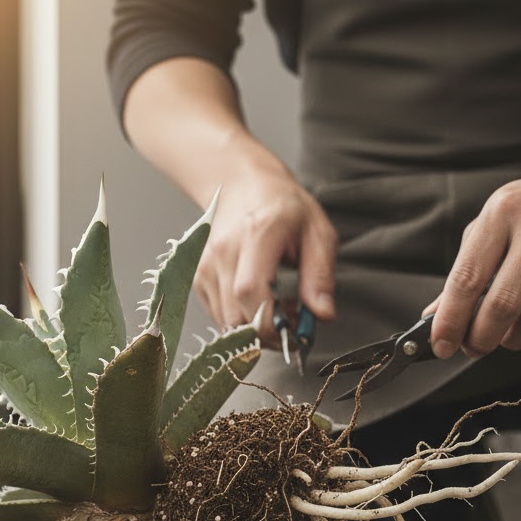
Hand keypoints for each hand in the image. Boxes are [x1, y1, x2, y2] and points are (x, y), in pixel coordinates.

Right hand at [194, 164, 336, 337]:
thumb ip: (320, 276)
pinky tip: (257, 303)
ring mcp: (205, 264)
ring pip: (225, 321)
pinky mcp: (198, 277)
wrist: (240, 185)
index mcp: (256, 234)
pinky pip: (217, 315)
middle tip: (292, 325)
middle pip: (236, 315)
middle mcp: (223, 251)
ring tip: (277, 310)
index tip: (294, 335)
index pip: (251, 292)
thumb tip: (322, 315)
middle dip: (266, 333)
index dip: (270, 324)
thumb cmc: (283, 207)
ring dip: (253, 328)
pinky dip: (239, 319)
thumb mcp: (317, 233)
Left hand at [426, 152, 520, 357]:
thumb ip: (465, 268)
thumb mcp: (494, 222)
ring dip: (513, 339)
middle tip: (474, 346)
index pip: (467, 278)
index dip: (450, 320)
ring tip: (507, 331)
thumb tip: (436, 314)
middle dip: (481, 339)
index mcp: (504, 212)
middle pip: (503, 306)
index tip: (442, 344)